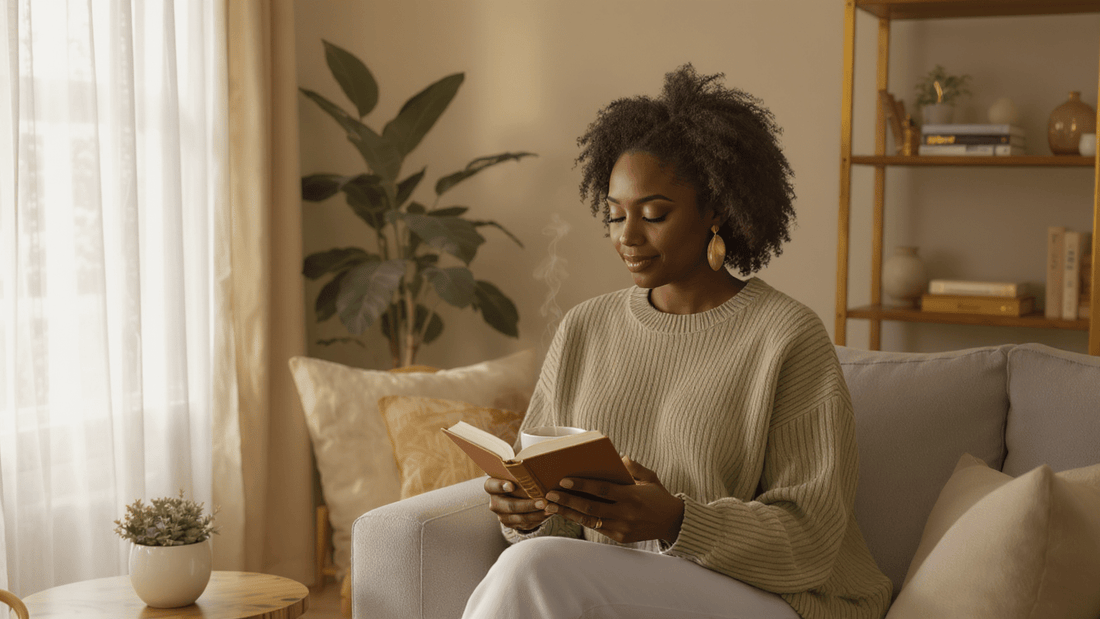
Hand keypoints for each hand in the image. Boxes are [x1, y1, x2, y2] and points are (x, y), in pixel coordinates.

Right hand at [484, 477, 550, 531]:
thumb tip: (533, 463)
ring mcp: (502, 515)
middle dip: (528, 505)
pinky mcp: (510, 524)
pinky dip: (537, 519)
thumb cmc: (515, 480)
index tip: (511, 486)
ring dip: (536, 514)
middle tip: (543, 502)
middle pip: (510, 505)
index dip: (500, 486)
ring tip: (549, 509)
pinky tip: (547, 514)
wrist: (513, 496)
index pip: (491, 486)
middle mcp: (494, 502)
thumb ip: (518, 473)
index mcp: (491, 487)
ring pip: (519, 518)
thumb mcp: (513, 475)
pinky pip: (524, 524)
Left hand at [544, 457, 684, 544]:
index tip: (563, 480)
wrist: (673, 523)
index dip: (582, 485)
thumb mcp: (650, 477)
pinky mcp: (620, 537)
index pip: (602, 490)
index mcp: (632, 496)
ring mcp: (622, 528)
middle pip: (591, 507)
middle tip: (549, 494)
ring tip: (550, 507)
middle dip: (568, 501)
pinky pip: (596, 528)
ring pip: (589, 520)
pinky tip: (567, 513)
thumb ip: (633, 467)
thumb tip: (618, 457)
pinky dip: (581, 520)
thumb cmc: (658, 496)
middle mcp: (626, 514)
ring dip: (568, 513)